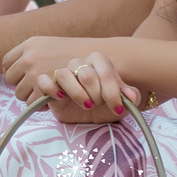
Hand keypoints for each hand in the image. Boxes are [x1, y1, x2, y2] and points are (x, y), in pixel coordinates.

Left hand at [2, 35, 109, 100]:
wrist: (98, 61)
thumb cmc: (77, 56)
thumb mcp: (52, 46)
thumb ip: (36, 53)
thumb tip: (16, 64)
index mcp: (30, 44)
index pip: (7, 62)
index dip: (13, 73)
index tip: (20, 79)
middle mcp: (30, 56)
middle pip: (10, 79)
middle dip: (21, 85)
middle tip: (34, 89)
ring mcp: (35, 72)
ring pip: (20, 93)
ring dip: (31, 96)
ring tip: (46, 95)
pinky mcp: (43, 88)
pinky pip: (31, 103)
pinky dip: (40, 105)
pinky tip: (52, 100)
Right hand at [24, 51, 140, 123]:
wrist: (93, 114)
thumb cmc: (107, 104)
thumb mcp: (122, 102)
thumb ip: (129, 95)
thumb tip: (132, 96)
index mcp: (99, 61)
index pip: (104, 70)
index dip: (112, 91)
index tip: (118, 109)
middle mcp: (80, 64)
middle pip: (85, 73)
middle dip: (96, 93)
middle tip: (99, 105)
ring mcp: (64, 74)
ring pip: (64, 74)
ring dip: (77, 93)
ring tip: (86, 105)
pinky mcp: (49, 86)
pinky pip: (43, 80)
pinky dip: (50, 88)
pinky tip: (61, 98)